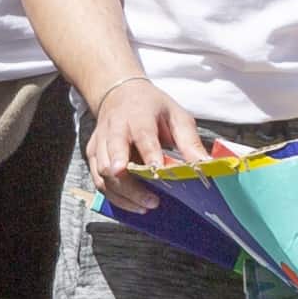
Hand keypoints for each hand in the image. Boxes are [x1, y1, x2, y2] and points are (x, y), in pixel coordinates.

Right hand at [82, 70, 211, 206]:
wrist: (119, 92)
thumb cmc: (151, 106)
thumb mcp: (176, 115)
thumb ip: (189, 141)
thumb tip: (205, 165)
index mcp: (137, 116)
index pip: (142, 137)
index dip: (149, 156)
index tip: (158, 172)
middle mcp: (114, 129)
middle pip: (114, 161)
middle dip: (131, 185)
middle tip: (153, 200)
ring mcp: (100, 143)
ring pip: (103, 175)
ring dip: (123, 195)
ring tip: (145, 206)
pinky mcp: (93, 154)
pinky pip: (99, 181)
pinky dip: (115, 196)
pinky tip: (133, 204)